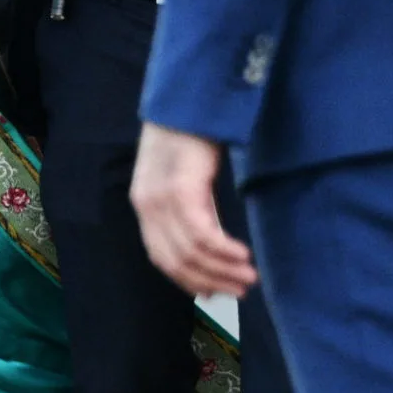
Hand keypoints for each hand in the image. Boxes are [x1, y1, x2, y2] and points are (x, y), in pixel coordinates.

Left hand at [130, 123, 257, 297]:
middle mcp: (147, 207)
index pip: (161, 258)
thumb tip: (207, 240)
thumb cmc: (190, 133)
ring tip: (249, 279)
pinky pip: (202, 233)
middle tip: (239, 292)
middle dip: (209, 282)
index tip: (213, 294)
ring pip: (191, 252)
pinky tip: (243, 256)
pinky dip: (223, 251)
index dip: (187, 280)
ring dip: (222, 270)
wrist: (188, 98)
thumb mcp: (184, 176)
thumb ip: (189, 207)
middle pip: (176, 261)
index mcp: (144, 206)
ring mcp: (161, 200)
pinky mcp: (181, 189)